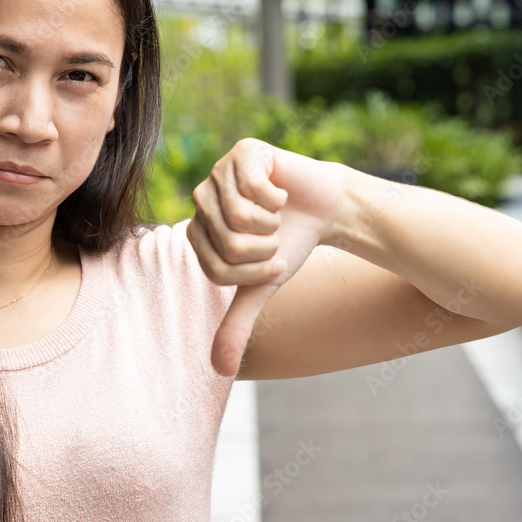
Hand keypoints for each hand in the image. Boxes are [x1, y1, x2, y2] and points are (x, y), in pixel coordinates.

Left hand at [186, 138, 344, 376]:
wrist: (325, 209)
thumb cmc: (289, 244)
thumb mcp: (261, 287)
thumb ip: (237, 324)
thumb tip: (219, 370)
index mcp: (197, 230)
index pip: (216, 268)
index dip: (252, 271)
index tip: (270, 260)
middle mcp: (202, 198)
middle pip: (227, 243)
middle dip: (264, 249)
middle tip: (275, 235)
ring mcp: (219, 170)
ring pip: (240, 217)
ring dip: (272, 225)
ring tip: (277, 214)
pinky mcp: (244, 152)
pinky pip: (253, 188)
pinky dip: (277, 199)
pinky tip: (280, 191)